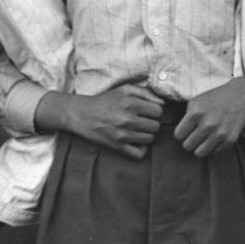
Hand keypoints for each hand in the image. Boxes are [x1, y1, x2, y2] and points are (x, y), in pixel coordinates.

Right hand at [45, 85, 163, 159]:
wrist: (83, 114)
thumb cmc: (106, 100)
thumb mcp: (125, 89)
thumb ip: (146, 93)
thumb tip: (162, 103)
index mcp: (130, 103)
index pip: (158, 112)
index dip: (155, 111)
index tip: (148, 111)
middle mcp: (127, 119)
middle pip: (156, 126)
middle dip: (152, 123)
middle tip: (143, 121)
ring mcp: (122, 135)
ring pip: (150, 139)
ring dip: (147, 135)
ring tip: (139, 129)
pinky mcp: (117, 147)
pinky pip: (139, 154)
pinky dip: (141, 149)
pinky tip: (136, 141)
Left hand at [175, 76, 244, 156]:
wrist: (241, 96)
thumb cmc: (217, 98)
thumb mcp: (197, 101)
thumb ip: (187, 117)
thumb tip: (179, 135)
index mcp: (196, 112)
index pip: (178, 135)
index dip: (182, 132)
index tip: (187, 129)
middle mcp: (208, 124)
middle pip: (187, 146)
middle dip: (190, 140)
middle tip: (196, 134)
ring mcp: (220, 133)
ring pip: (199, 153)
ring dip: (200, 146)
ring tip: (204, 138)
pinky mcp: (230, 140)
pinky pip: (214, 153)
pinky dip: (214, 147)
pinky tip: (216, 136)